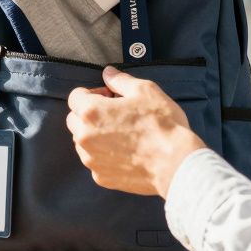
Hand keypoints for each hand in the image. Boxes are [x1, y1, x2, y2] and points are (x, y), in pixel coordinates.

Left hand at [66, 67, 206, 197]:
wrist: (176, 163)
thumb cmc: (162, 126)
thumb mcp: (145, 91)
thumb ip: (120, 80)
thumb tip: (108, 73)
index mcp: (91, 112)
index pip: (75, 96)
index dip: (93, 93)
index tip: (110, 97)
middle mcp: (85, 137)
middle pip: (74, 120)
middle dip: (90, 114)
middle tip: (116, 114)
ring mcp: (91, 159)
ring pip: (83, 142)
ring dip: (95, 135)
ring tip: (122, 134)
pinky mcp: (101, 177)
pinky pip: (95, 161)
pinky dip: (104, 156)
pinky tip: (126, 152)